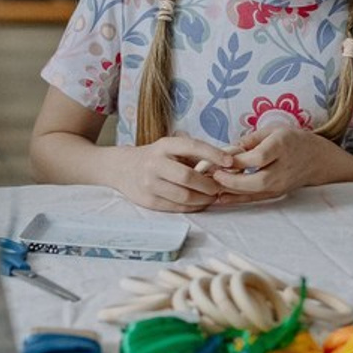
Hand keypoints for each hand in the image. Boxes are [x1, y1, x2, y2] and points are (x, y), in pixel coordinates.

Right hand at [112, 135, 232, 211]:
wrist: (122, 168)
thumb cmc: (156, 157)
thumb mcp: (171, 148)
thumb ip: (195, 155)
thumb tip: (227, 164)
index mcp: (164, 145)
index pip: (192, 146)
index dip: (213, 154)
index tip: (231, 162)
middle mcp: (154, 163)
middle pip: (188, 177)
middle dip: (209, 184)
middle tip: (220, 187)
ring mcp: (149, 184)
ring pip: (184, 196)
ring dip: (204, 199)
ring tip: (213, 196)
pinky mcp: (148, 201)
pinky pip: (176, 208)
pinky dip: (193, 207)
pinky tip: (200, 203)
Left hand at [211, 127, 337, 198]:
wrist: (317, 159)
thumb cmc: (292, 140)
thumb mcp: (272, 130)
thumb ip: (250, 140)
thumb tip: (227, 150)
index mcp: (282, 146)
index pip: (259, 157)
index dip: (239, 160)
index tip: (221, 159)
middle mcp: (283, 168)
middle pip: (258, 180)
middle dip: (233, 181)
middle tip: (213, 176)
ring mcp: (282, 184)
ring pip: (255, 192)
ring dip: (231, 191)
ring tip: (211, 186)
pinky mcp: (277, 193)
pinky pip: (256, 199)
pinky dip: (238, 199)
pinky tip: (221, 198)